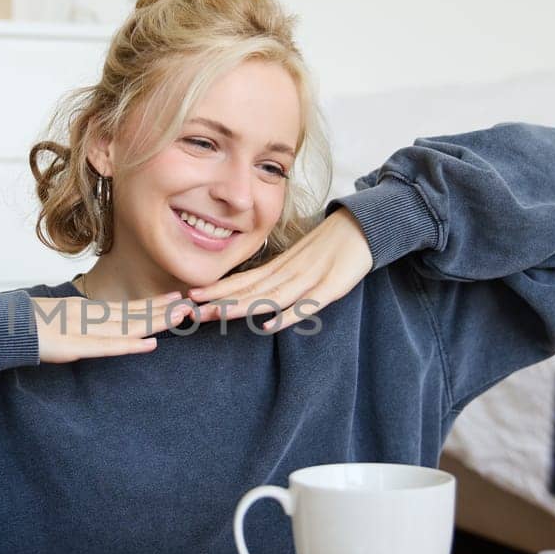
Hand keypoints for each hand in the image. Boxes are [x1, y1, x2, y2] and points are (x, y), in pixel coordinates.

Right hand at [31, 292, 192, 363]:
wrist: (3, 329)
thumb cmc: (28, 327)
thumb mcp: (61, 325)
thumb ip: (80, 326)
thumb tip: (99, 328)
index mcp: (90, 314)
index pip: (129, 310)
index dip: (154, 305)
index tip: (177, 299)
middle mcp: (92, 319)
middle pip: (134, 315)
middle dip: (164, 311)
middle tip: (193, 304)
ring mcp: (84, 331)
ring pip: (128, 327)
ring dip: (156, 323)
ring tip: (181, 316)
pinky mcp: (75, 346)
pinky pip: (107, 347)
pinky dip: (129, 347)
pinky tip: (149, 345)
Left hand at [186, 209, 373, 332]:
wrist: (363, 227)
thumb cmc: (329, 247)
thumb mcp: (297, 261)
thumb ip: (276, 277)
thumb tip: (250, 293)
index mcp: (279, 268)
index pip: (243, 281)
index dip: (217, 290)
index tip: (191, 297)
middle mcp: (288, 273)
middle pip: (250, 290)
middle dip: (220, 302)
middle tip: (192, 310)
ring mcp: (309, 280)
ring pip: (271, 297)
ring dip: (244, 308)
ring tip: (218, 316)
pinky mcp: (331, 288)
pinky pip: (306, 305)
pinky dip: (288, 316)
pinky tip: (270, 326)